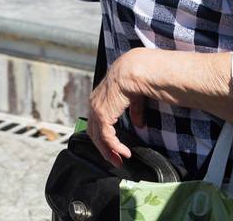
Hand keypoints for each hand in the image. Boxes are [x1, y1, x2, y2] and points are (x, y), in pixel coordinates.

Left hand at [86, 50, 147, 167]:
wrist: (132, 71)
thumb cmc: (134, 78)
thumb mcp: (134, 98)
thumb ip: (134, 112)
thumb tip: (139, 124)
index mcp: (99, 98)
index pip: (96, 122)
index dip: (104, 136)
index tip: (114, 148)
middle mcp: (94, 104)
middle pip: (94, 133)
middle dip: (104, 149)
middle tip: (115, 160)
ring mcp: (96, 110)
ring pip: (98, 138)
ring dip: (108, 152)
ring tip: (119, 161)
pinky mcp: (102, 115)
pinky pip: (107, 137)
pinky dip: (115, 147)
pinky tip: (124, 152)